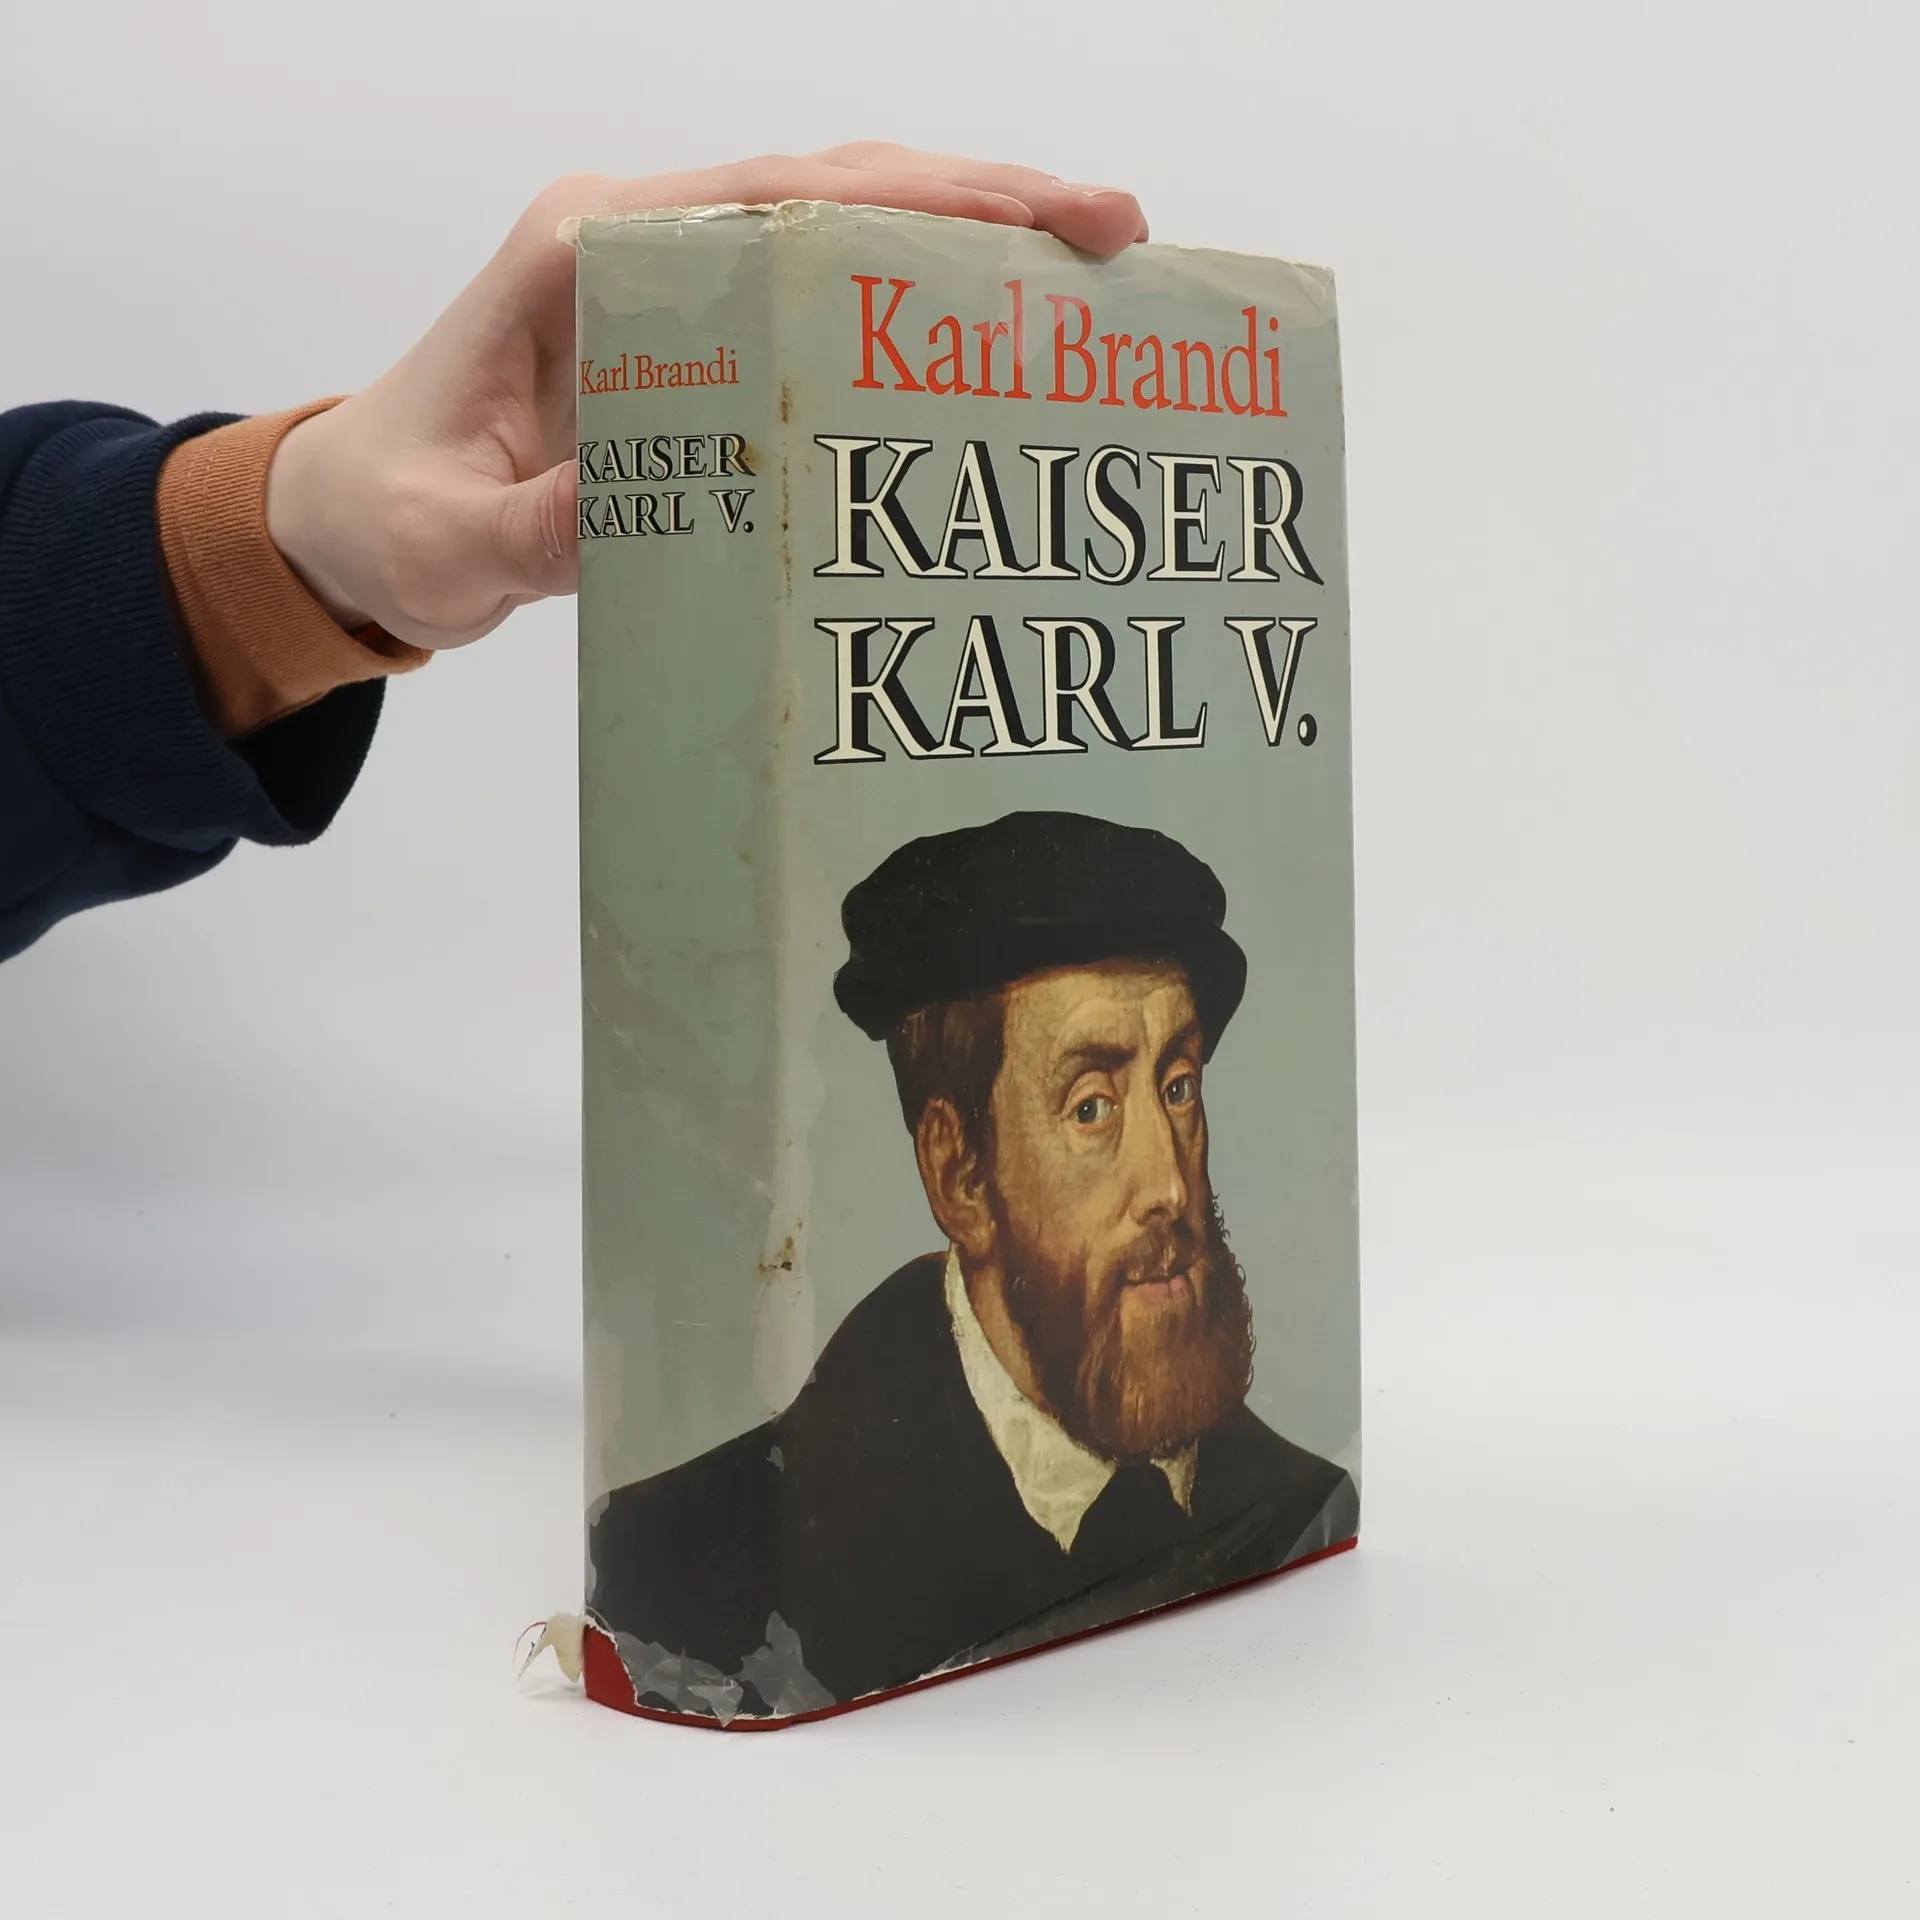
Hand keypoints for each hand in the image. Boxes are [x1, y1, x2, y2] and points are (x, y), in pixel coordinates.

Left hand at [265, 146, 1148, 649]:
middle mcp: (638, 242)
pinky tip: (991, 335)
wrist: (352, 520)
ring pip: (838, 228)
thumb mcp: (451, 539)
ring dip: (963, 237)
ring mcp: (671, 285)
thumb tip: (653, 514)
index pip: (771, 196)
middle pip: (832, 189)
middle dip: (980, 200)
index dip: (911, 201)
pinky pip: (817, 300)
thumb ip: (543, 529)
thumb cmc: (391, 514)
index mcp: (584, 252)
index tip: (1034, 218)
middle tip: (1116, 233)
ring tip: (1089, 267)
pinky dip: (908, 304)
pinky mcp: (692, 341)